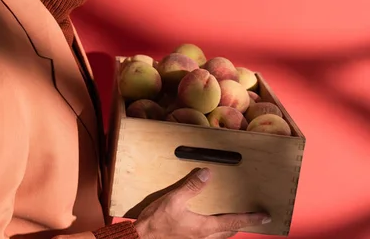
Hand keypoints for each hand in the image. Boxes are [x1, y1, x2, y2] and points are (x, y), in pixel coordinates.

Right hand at [133, 168, 271, 238]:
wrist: (143, 238)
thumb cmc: (157, 222)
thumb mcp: (174, 200)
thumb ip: (192, 187)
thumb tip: (208, 174)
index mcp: (204, 227)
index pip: (234, 222)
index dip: (251, 219)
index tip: (265, 217)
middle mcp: (205, 238)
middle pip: (229, 232)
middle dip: (242, 225)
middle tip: (252, 218)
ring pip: (220, 237)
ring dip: (229, 230)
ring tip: (233, 222)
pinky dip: (216, 233)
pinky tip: (209, 228)